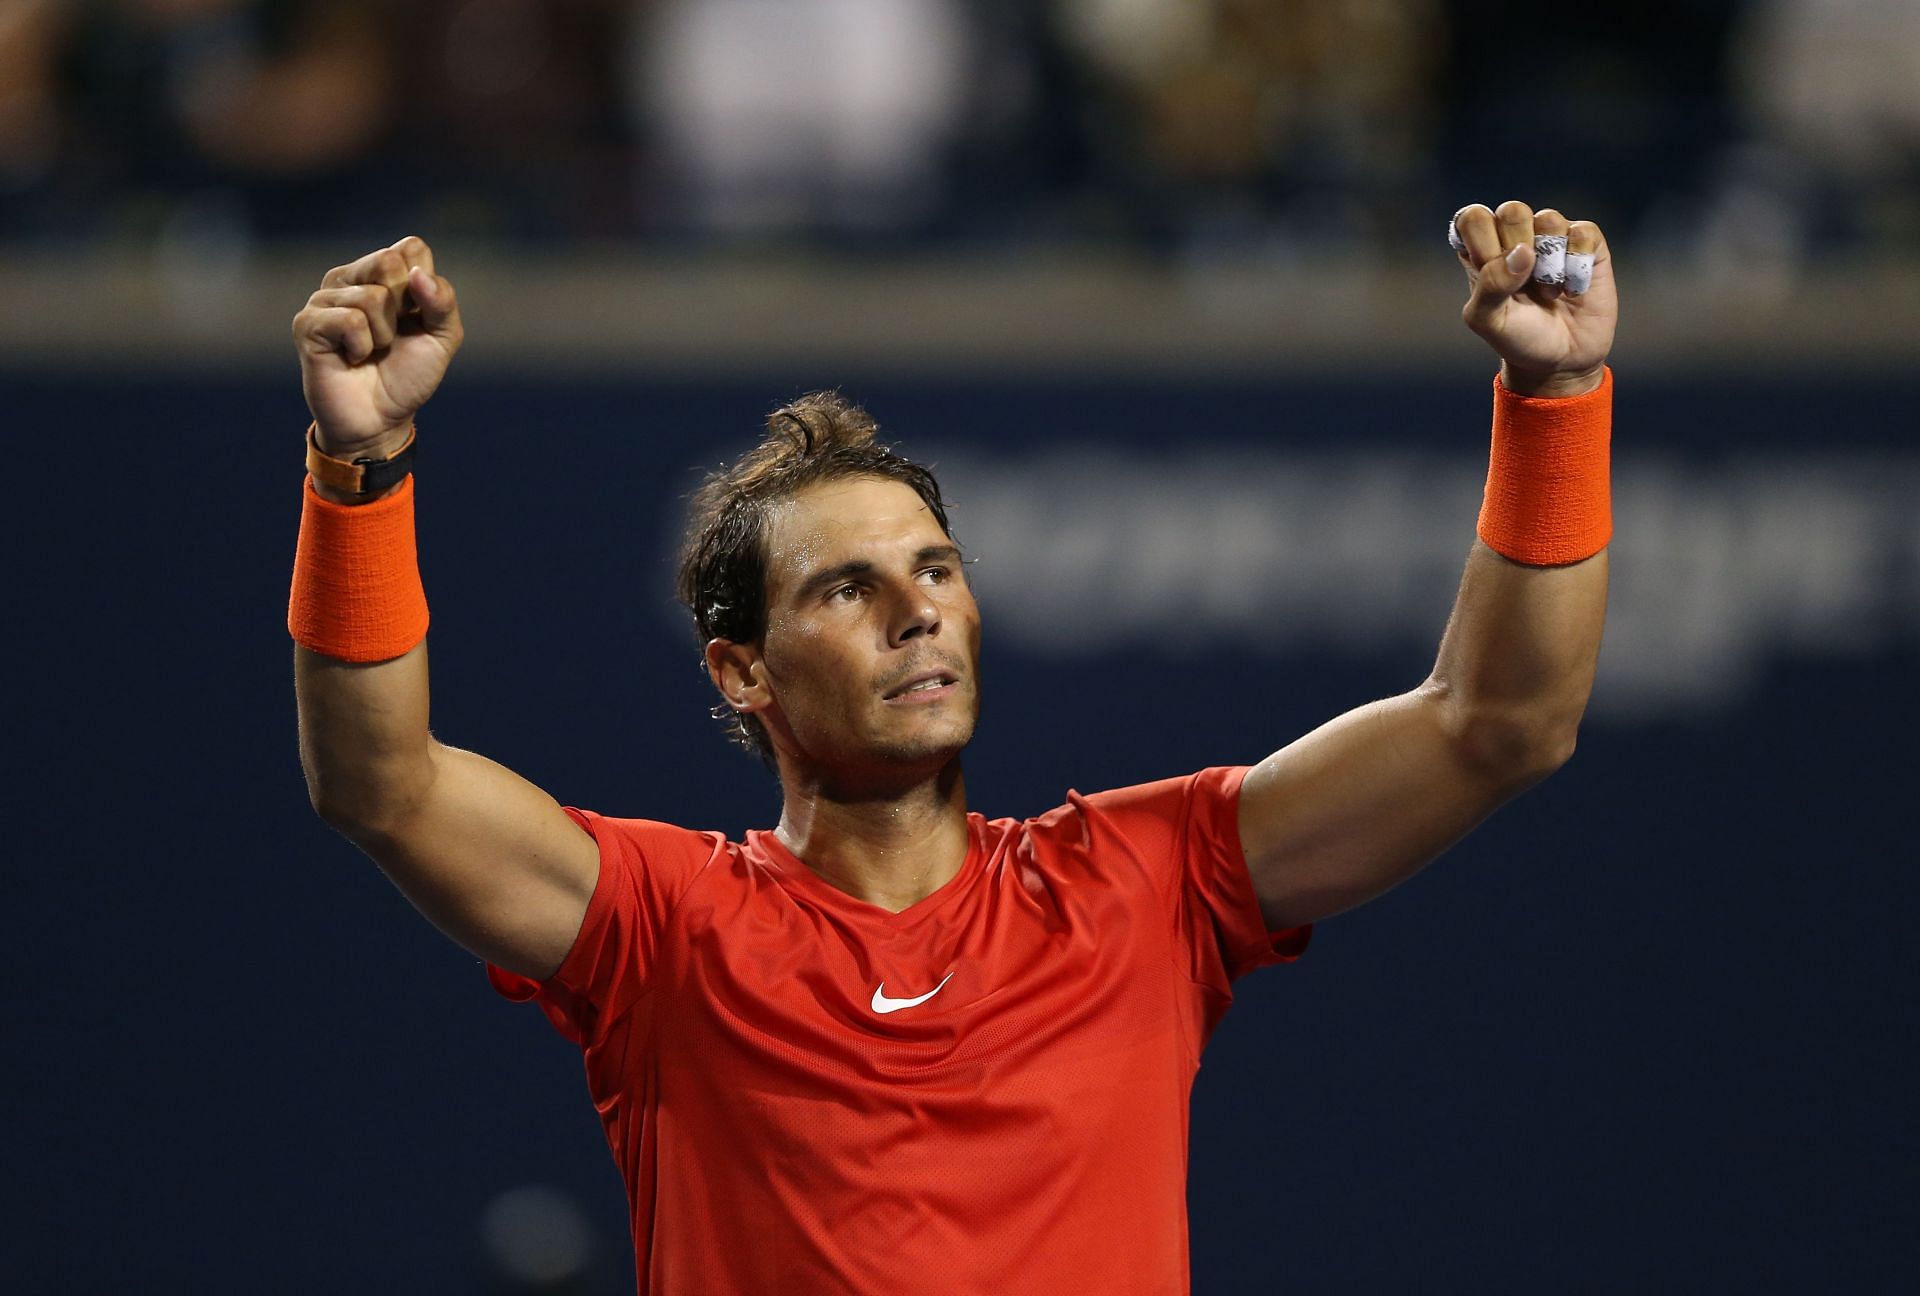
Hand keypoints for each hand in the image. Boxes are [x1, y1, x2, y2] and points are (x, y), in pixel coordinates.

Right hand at [292, 236, 462, 458]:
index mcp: (382, 273)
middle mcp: (350, 278)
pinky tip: (352, 358)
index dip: (425, 288)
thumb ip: (442, 302)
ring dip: (383, 335)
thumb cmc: (409, 375)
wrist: (381, 419)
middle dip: (403, 308)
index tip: (415, 318)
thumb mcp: (442, 338)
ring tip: (371, 351)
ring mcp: (325, 298)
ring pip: (371, 297)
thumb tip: (418, 274)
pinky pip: (350, 321)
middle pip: (389, 261)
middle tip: (391, 336)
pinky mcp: (307, 323)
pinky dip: (362, 346)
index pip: (411, 247)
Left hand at [1453, 201, 1615, 397]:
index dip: (1482, 243)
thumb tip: (1522, 252)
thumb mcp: (1489, 321)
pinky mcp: (1586, 242)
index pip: (1472, 218)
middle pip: (1512, 210)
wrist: (1562, 360)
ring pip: (1549, 219)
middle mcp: (1515, 236)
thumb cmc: (1517, 338)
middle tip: (1522, 283)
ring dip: (1550, 265)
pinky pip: (1583, 232)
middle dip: (1517, 250)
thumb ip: (1490, 285)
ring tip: (1549, 292)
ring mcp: (1552, 236)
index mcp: (1481, 249)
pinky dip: (1578, 265)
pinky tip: (1573, 288)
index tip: (1490, 273)